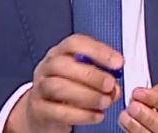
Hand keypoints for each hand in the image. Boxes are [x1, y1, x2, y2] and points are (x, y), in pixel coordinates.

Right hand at [5, 34, 123, 132]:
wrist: (43, 112)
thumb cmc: (68, 89)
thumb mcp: (84, 78)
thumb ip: (102, 78)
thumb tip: (115, 88)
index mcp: (60, 53)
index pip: (75, 43)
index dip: (98, 51)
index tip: (118, 62)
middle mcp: (47, 67)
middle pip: (63, 65)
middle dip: (92, 75)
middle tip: (110, 85)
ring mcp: (40, 88)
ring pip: (58, 87)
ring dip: (87, 95)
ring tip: (105, 102)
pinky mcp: (39, 110)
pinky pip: (58, 112)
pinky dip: (82, 115)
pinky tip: (97, 115)